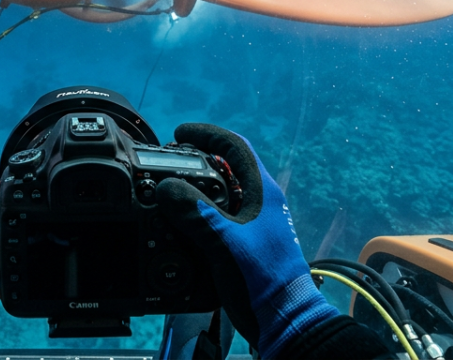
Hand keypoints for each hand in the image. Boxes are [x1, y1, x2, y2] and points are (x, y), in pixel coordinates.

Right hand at [157, 123, 336, 356]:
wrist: (285, 319)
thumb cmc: (261, 278)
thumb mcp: (222, 240)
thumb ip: (194, 210)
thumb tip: (166, 187)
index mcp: (263, 192)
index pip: (236, 146)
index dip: (207, 134)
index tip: (180, 133)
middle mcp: (264, 203)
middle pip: (230, 167)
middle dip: (199, 159)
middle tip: (171, 160)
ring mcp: (260, 224)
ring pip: (227, 193)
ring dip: (200, 186)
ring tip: (172, 190)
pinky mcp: (252, 244)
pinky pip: (225, 216)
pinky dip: (204, 211)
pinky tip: (185, 225)